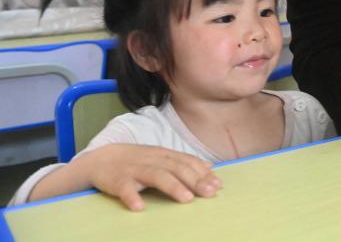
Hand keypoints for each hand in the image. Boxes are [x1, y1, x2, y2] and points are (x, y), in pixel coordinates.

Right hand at [78, 144, 219, 210]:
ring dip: (172, 187)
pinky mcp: (117, 181)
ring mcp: (134, 169)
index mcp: (164, 155)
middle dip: (195, 181)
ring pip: (156, 176)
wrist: (100, 159)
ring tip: (186, 199)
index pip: (187, 162)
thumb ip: (184, 162)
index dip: (203, 173)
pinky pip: (124, 189)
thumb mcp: (161, 157)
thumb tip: (209, 167)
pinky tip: (139, 207)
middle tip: (209, 194)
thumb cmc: (137, 161)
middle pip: (176, 168)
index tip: (218, 185)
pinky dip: (132, 197)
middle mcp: (152, 160)